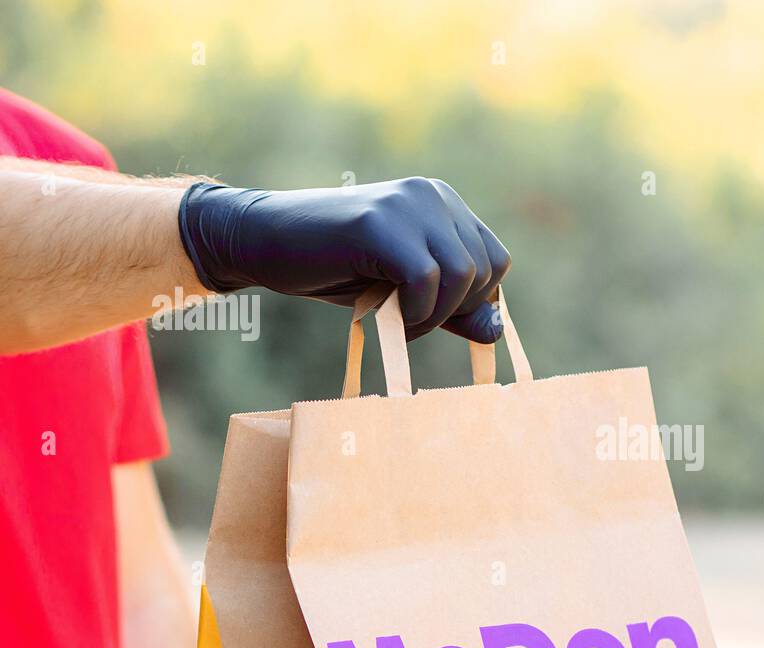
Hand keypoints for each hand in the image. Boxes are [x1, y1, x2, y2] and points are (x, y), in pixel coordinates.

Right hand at [178, 177, 509, 341]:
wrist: (264, 241)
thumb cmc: (335, 268)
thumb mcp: (405, 294)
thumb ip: (452, 309)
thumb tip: (497, 333)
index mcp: (442, 204)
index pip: (495, 261)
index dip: (474, 301)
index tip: (433, 314)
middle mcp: (431, 195)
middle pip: (484, 271)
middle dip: (454, 311)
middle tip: (409, 319)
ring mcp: (407, 204)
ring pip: (462, 276)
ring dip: (433, 315)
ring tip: (396, 317)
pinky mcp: (380, 222)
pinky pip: (427, 280)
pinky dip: (414, 312)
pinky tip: (386, 313)